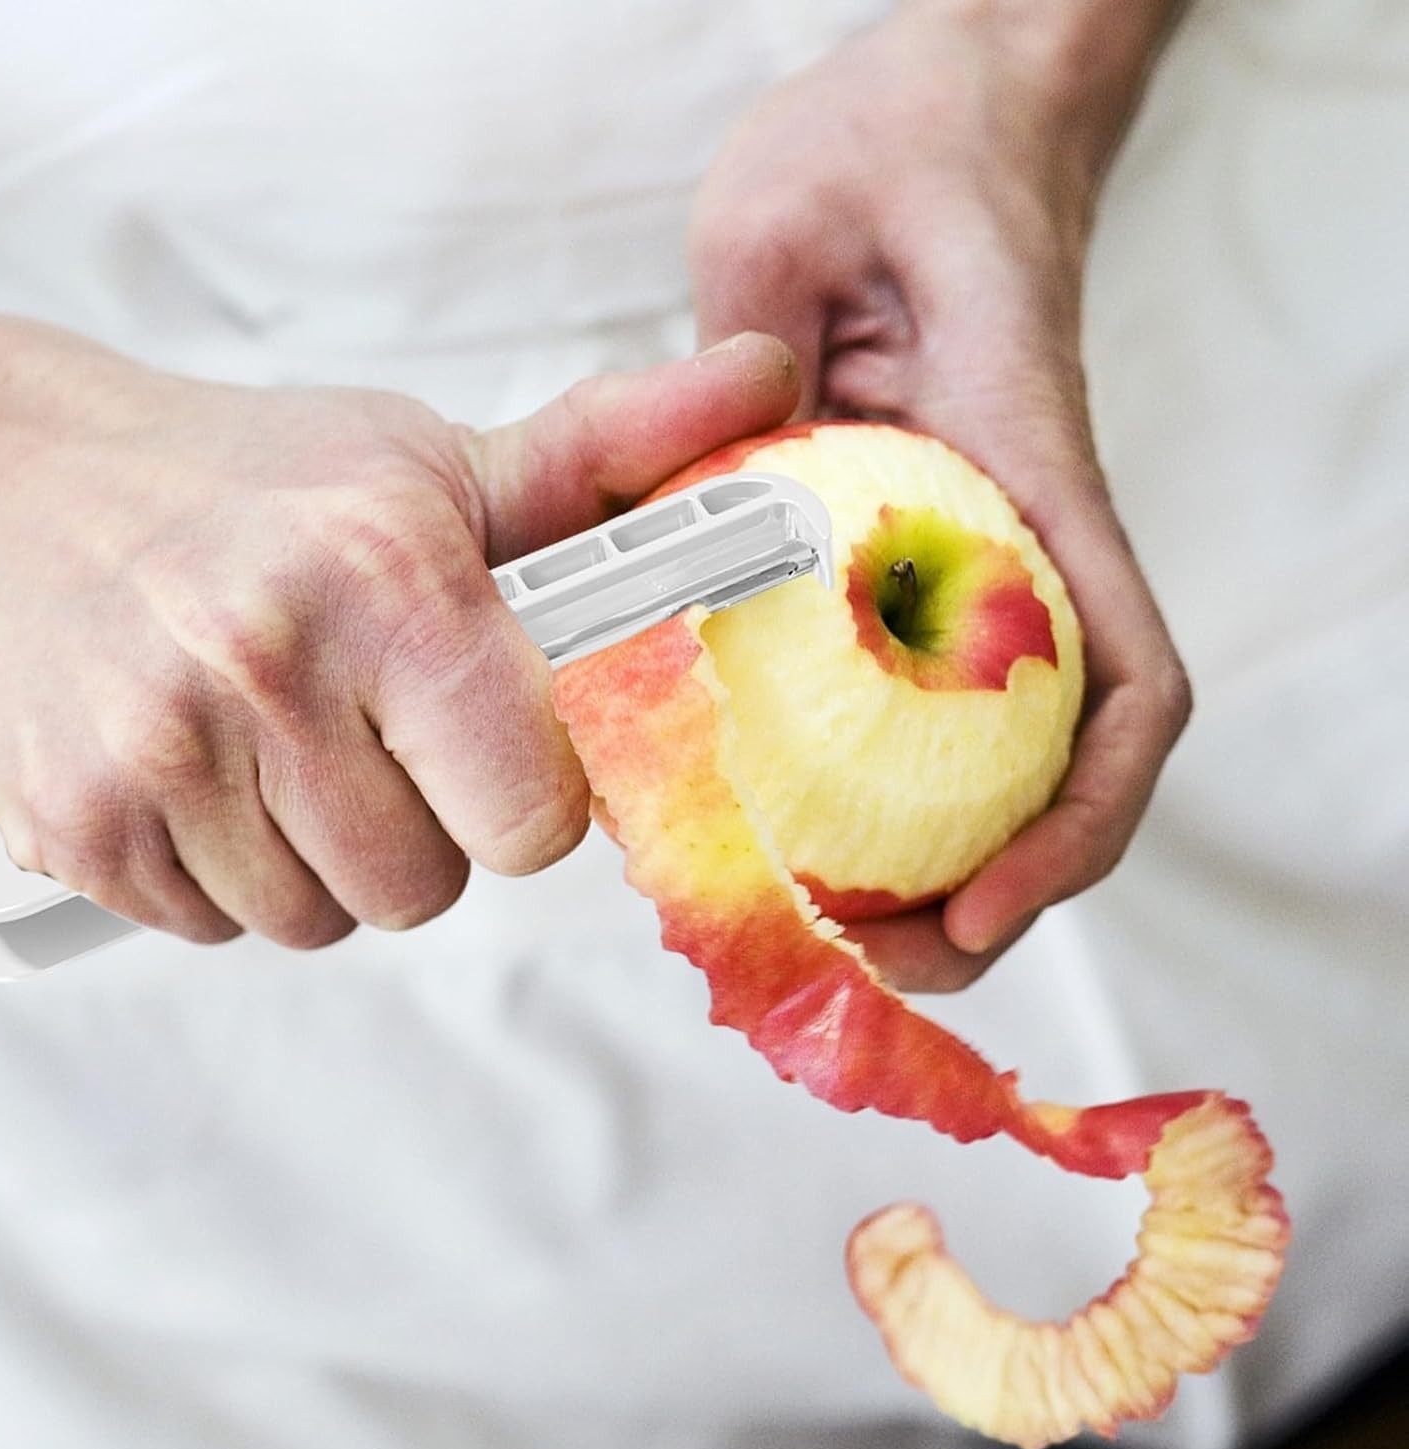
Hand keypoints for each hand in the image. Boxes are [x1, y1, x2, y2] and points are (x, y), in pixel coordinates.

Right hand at [0, 312, 798, 948]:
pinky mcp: (78, 827)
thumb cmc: (245, 479)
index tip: (497, 745)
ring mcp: (160, 755)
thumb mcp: (430, 460)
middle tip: (372, 733)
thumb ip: (614, 449)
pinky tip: (205, 770)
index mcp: (390, 576)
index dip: (531, 792)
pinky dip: (228, 871)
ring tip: (280, 743)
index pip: (533, 812)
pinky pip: (219, 925)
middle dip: (424, 828)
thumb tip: (770, 383)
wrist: (2, 478)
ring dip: (324, 855)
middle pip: (428, 887)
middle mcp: (270, 665)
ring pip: (324, 918)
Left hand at [688, 0, 1190, 990]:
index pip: (1115, 680)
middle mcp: (1011, 541)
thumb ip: (747, 342)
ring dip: (924, 864)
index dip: (1076, 820)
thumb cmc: (897, 146)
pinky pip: (901, 693)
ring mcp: (962, 557)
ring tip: (822, 937)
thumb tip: (700, 480)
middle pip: (1054, 762)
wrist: (940, 115)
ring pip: (983, 750)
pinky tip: (775, 819)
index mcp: (1022, 480)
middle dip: (988, 891)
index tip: (988, 903)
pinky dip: (862, 781)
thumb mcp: (798, 218)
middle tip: (872, 965)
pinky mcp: (899, 551)